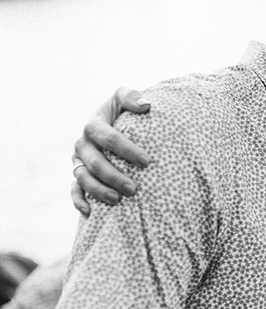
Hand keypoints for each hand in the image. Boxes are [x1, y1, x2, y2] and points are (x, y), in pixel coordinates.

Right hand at [71, 87, 150, 214]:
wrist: (109, 123)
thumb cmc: (119, 111)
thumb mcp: (122, 98)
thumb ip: (131, 96)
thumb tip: (146, 105)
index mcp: (93, 125)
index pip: (106, 136)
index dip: (126, 149)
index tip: (147, 161)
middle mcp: (82, 144)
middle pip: (94, 162)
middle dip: (113, 176)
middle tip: (135, 189)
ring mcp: (78, 161)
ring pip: (82, 178)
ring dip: (98, 190)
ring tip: (118, 200)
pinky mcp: (78, 174)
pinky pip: (74, 189)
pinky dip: (78, 200)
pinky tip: (90, 212)